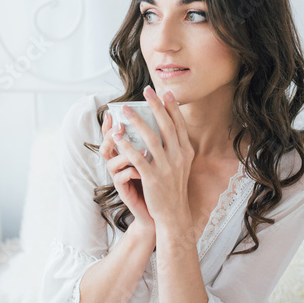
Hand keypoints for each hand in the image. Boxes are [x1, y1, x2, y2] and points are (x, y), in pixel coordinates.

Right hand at [99, 110, 155, 231]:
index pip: (114, 136)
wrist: (161, 210)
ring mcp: (120, 177)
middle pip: (106, 145)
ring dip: (124, 153)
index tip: (112, 110)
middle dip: (111, 133)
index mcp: (126, 154)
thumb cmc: (158, 181)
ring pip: (111, 161)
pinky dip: (131, 172)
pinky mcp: (123, 190)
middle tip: (120, 124)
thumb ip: (154, 141)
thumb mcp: (157, 158)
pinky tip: (141, 170)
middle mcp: (119, 163)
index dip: (110, 124)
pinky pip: (122, 178)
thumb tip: (162, 117)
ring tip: (141, 148)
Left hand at [112, 86, 194, 224]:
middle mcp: (179, 157)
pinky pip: (137, 158)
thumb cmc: (173, 187)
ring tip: (126, 109)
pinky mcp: (152, 178)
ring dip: (137, 121)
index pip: (179, 124)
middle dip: (155, 105)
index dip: (172, 107)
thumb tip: (168, 126)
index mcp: (186, 151)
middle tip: (146, 90)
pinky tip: (117, 136)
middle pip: (166, 125)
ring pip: (151, 138)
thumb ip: (176, 146)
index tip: (165, 92)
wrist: (173, 214)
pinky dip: (127, 145)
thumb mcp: (181, 165)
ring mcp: (166, 167)